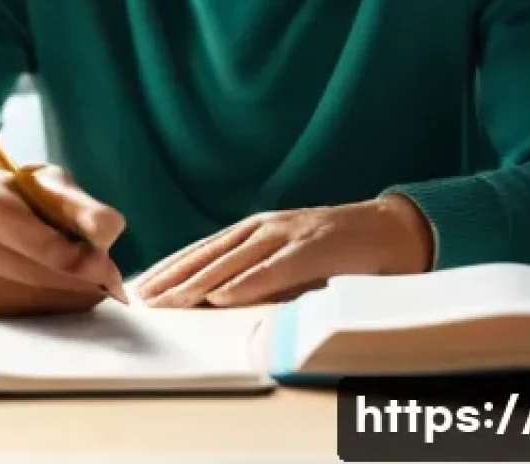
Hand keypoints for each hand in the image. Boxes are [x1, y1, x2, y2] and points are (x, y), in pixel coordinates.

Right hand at [0, 164, 126, 316]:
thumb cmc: (11, 199)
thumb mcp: (42, 183)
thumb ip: (79, 205)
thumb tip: (112, 232)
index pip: (49, 250)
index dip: (88, 261)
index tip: (110, 265)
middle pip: (49, 282)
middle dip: (87, 280)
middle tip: (107, 273)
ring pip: (43, 304)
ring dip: (75, 294)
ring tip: (83, 275)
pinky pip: (32, 316)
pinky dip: (57, 304)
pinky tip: (60, 286)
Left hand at [135, 195, 432, 308]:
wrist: (387, 230)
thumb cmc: (336, 251)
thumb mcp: (288, 259)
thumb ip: (257, 272)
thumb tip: (217, 297)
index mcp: (256, 230)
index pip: (203, 249)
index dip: (171, 267)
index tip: (143, 286)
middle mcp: (264, 228)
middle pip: (209, 255)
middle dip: (173, 278)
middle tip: (142, 298)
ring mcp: (287, 235)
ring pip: (233, 261)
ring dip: (197, 284)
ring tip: (170, 302)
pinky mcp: (311, 248)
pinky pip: (273, 269)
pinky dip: (245, 283)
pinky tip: (221, 296)